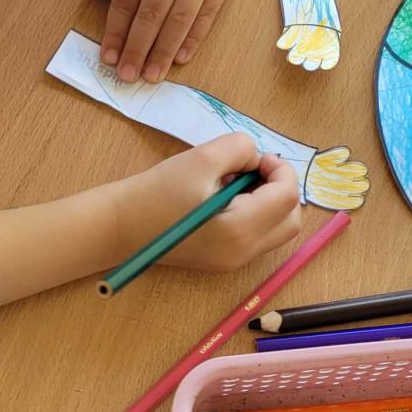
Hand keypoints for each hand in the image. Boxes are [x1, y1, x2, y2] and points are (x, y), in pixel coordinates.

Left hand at [86, 0, 253, 82]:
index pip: (127, 0)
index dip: (115, 31)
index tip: (107, 56)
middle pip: (152, 16)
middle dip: (137, 50)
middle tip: (127, 76)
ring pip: (180, 21)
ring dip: (163, 53)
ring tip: (151, 75)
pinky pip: (207, 16)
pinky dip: (193, 39)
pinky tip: (180, 57)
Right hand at [119, 134, 302, 272]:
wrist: (121, 227)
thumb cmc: (157, 192)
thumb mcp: (202, 158)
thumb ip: (240, 149)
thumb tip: (257, 159)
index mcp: (241, 230)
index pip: (287, 197)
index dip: (280, 169)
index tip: (254, 157)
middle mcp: (244, 253)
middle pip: (290, 219)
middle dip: (280, 188)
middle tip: (251, 169)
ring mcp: (234, 262)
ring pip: (276, 229)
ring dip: (268, 201)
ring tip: (235, 183)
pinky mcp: (223, 262)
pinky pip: (256, 236)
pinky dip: (254, 214)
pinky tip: (224, 199)